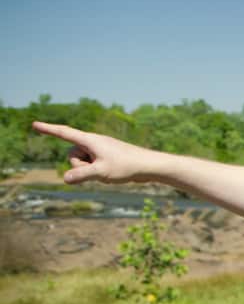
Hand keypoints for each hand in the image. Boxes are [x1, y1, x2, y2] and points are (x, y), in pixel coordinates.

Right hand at [31, 121, 158, 184]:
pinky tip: (113, 174)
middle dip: (80, 166)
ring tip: (109, 172)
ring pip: (82, 163)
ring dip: (90, 171)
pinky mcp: (106, 157)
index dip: (48, 130)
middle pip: (72, 155)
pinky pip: (92, 166)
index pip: (64, 133)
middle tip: (101, 170)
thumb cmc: (127, 166)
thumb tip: (65, 178)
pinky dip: (98, 173)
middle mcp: (94, 142)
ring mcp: (100, 150)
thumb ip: (81, 175)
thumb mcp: (101, 172)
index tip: (34, 125)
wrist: (149, 166)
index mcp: (90, 140)